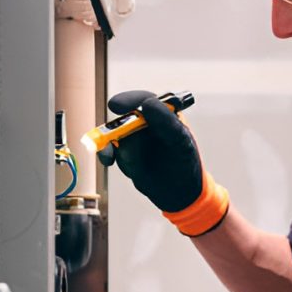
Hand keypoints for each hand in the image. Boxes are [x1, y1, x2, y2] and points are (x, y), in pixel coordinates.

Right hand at [99, 90, 202, 212]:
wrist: (180, 192)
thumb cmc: (185, 162)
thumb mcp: (180, 141)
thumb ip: (166, 121)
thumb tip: (147, 103)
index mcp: (162, 113)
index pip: (144, 100)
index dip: (130, 100)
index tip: (117, 105)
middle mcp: (145, 122)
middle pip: (124, 116)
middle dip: (114, 124)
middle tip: (109, 132)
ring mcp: (133, 138)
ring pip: (114, 133)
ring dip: (108, 141)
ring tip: (110, 155)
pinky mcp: (124, 154)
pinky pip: (110, 149)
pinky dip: (106, 153)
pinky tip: (108, 160)